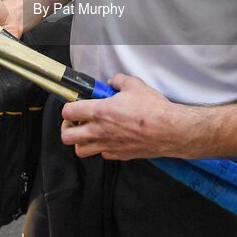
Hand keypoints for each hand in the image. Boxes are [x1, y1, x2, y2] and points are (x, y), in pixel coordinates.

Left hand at [59, 74, 194, 159]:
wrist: (170, 130)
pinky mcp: (119, 155)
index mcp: (100, 111)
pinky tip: (110, 138)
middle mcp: (99, 131)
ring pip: (80, 150)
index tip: (74, 105)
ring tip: (90, 132)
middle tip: (76, 121)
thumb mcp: (134, 85)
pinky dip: (101, 147)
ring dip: (81, 141)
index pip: (68, 112)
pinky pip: (102, 154)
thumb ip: (118, 81)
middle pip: (67, 137)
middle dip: (67, 128)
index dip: (68, 107)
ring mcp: (108, 145)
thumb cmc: (153, 108)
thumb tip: (112, 82)